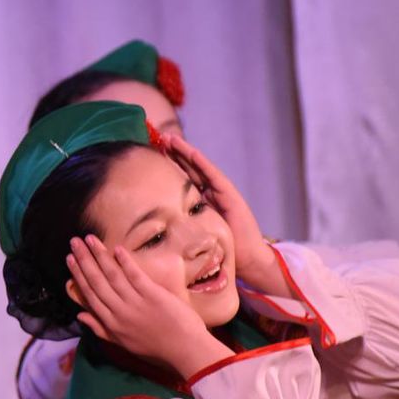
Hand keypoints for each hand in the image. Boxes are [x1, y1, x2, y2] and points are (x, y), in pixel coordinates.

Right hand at [66, 236, 229, 379]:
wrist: (186, 349)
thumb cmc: (156, 348)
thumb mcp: (123, 343)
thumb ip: (100, 329)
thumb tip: (79, 315)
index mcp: (111, 323)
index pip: (89, 295)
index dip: (78, 275)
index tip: (70, 259)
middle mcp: (119, 311)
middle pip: (97, 282)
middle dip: (84, 260)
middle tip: (74, 242)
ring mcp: (135, 302)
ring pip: (112, 275)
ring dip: (99, 256)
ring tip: (89, 239)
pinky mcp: (153, 295)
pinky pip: (135, 275)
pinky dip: (125, 262)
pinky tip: (116, 248)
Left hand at [164, 135, 276, 289]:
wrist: (246, 259)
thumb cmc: (220, 250)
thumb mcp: (193, 233)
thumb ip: (180, 224)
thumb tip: (153, 224)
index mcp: (200, 201)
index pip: (183, 178)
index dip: (171, 165)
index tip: (155, 153)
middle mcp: (210, 194)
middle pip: (190, 169)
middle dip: (176, 153)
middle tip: (161, 138)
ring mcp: (221, 193)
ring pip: (200, 169)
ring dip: (186, 153)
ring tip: (172, 140)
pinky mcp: (231, 197)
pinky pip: (214, 177)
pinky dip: (203, 165)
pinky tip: (192, 154)